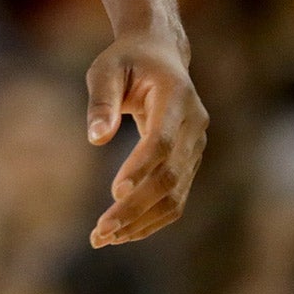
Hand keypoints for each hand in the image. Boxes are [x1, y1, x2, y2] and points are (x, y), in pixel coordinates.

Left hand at [85, 26, 207, 246]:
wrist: (159, 55)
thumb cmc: (126, 61)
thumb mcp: (104, 70)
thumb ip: (101, 101)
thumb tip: (96, 138)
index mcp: (176, 97)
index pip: (163, 141)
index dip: (141, 167)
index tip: (114, 191)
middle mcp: (194, 126)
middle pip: (169, 176)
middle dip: (136, 207)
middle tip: (101, 230)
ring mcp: (197, 147)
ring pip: (175, 194)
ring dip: (142, 220)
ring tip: (105, 238)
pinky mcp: (190, 162)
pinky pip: (175, 197)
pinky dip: (151, 217)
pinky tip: (123, 232)